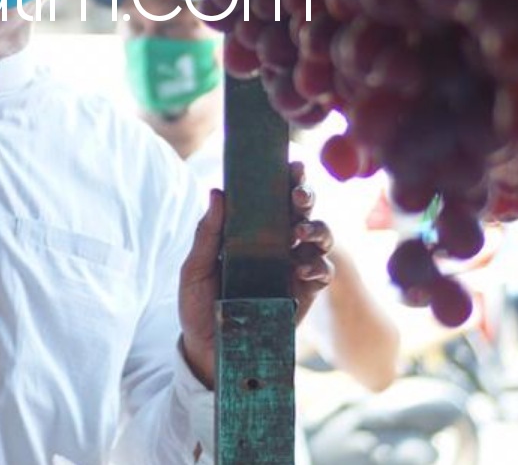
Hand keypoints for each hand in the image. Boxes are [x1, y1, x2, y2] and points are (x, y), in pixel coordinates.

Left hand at [179, 161, 335, 387]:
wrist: (209, 352)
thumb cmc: (199, 307)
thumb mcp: (195, 270)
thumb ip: (207, 234)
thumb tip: (218, 191)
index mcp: (249, 232)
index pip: (270, 197)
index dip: (285, 178)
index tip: (290, 164)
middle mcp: (275, 244)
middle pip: (301, 210)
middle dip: (305, 195)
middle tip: (298, 194)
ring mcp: (292, 267)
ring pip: (319, 236)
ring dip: (316, 228)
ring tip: (300, 233)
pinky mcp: (304, 294)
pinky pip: (323, 272)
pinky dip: (318, 265)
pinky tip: (302, 268)